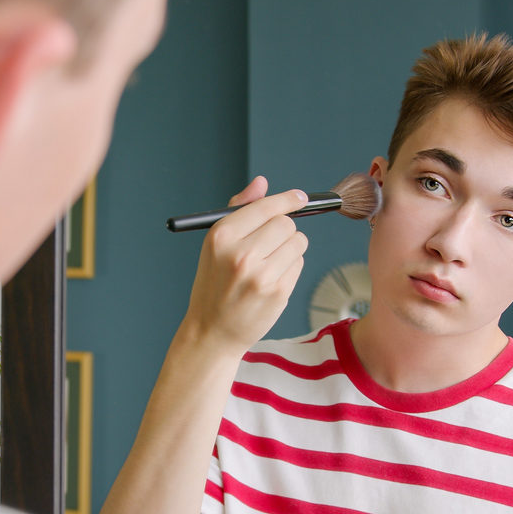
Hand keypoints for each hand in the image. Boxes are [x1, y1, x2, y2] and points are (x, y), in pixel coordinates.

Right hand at [181, 176, 308, 354]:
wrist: (212, 331)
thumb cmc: (214, 283)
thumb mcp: (216, 245)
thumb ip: (240, 210)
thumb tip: (262, 183)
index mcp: (221, 237)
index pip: (265, 207)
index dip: (287, 199)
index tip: (300, 197)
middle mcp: (240, 255)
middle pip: (286, 223)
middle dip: (284, 229)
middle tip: (271, 242)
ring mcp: (261, 276)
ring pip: (298, 242)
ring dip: (290, 248)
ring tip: (269, 263)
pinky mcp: (278, 293)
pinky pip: (299, 264)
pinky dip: (290, 267)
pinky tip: (271, 279)